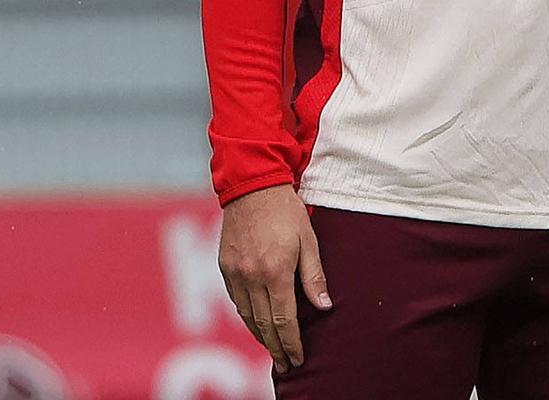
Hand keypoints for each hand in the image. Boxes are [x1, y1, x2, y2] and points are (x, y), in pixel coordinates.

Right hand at [218, 185, 331, 373]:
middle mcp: (252, 276)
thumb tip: (324, 307)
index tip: (298, 359)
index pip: (284, 321)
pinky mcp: (224, 264)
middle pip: (264, 324)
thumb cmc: (285, 210)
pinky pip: (235, 299)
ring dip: (260, 335)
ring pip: (247, 315)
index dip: (292, 343)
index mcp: (275, 271)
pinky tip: (255, 321)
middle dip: (276, 348)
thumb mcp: (308, 239)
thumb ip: (314, 276)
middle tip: (285, 365)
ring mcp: (235, 271)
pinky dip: (246, 315)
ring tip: (272, 349)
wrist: (251, 183)